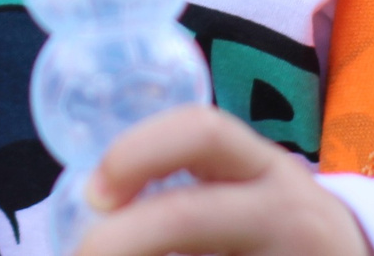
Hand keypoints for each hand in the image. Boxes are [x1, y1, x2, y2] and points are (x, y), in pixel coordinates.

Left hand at [76, 106, 373, 255]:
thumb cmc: (279, 231)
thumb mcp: (253, 192)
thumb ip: (191, 185)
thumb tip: (85, 206)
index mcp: (268, 170)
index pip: (202, 133)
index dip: (137, 151)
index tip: (93, 191)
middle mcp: (287, 215)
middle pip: (187, 217)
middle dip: (117, 241)